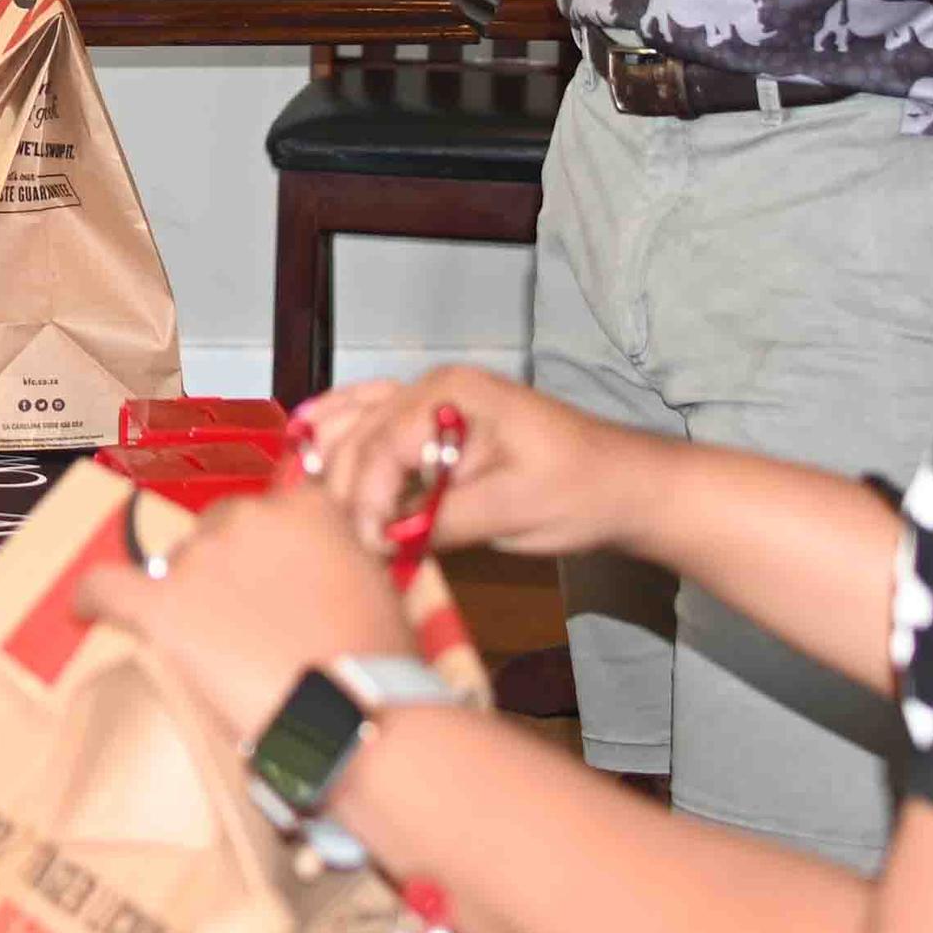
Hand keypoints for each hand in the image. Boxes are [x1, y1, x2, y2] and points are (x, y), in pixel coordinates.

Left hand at [74, 480, 417, 746]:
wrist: (355, 715)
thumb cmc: (378, 665)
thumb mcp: (377, 586)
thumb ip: (334, 555)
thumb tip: (313, 565)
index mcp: (305, 507)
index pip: (269, 513)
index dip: (266, 551)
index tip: (269, 580)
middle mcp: (248, 516)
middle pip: (216, 534)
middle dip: (226, 574)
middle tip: (245, 625)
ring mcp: (200, 558)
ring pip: (174, 566)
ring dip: (187, 598)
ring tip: (212, 650)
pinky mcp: (161, 604)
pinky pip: (106, 588)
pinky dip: (93, 598)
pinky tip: (86, 611)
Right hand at [297, 366, 665, 560]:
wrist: (625, 485)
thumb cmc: (579, 491)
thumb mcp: (515, 510)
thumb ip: (445, 520)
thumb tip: (382, 543)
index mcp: (454, 395)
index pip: (384, 443)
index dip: (366, 497)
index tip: (366, 545)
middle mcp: (434, 386)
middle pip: (360, 432)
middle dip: (342, 486)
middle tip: (340, 540)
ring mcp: (433, 400)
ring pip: (355, 418)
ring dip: (329, 457)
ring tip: (307, 501)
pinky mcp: (436, 423)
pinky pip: (372, 418)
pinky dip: (341, 434)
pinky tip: (310, 446)